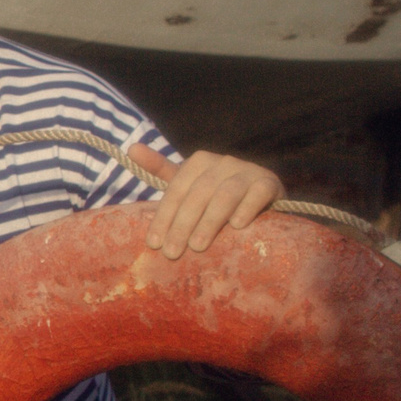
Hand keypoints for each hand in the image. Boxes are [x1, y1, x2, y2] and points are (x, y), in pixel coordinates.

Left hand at [132, 146, 283, 258]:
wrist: (263, 199)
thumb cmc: (217, 195)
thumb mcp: (189, 184)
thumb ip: (161, 169)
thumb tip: (131, 147)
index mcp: (199, 162)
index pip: (176, 189)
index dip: (164, 216)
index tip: (154, 244)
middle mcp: (223, 162)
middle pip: (198, 193)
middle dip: (182, 224)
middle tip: (172, 253)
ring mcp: (247, 171)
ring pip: (225, 195)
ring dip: (210, 221)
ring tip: (198, 246)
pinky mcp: (269, 183)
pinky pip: (257, 194)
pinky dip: (247, 208)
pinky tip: (237, 227)